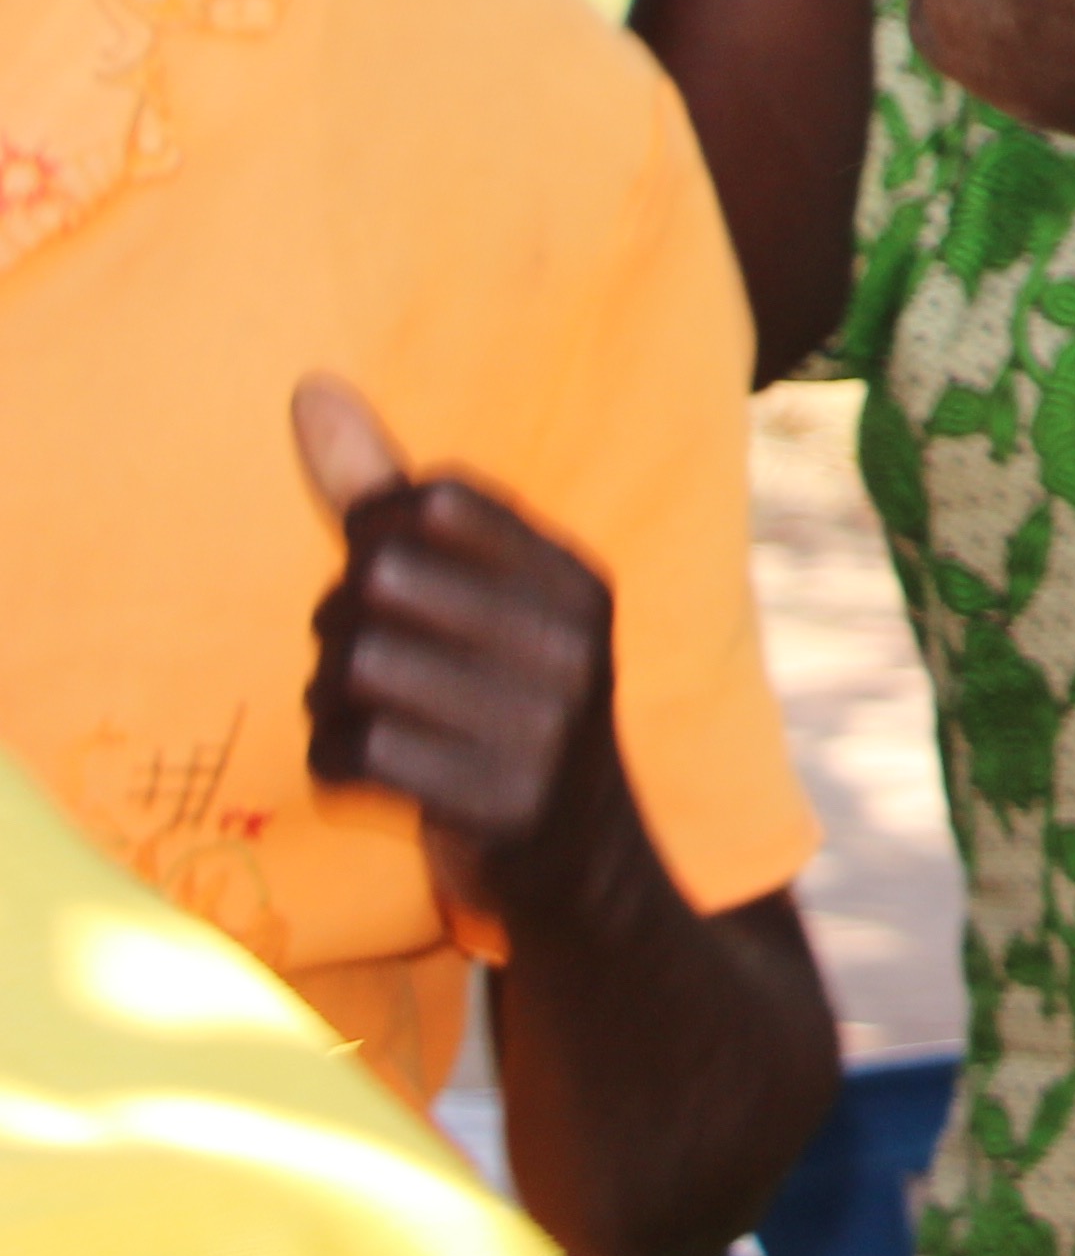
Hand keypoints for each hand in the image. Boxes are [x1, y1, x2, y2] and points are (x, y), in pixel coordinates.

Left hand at [294, 378, 631, 933]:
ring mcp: (539, 726)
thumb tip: (307, 387)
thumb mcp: (477, 597)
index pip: (426, 505)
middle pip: (376, 582)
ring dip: (330, 701)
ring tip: (371, 720)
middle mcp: (571, 642)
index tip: (402, 591)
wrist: (586, 869)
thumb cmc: (505, 703)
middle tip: (376, 667)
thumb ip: (385, 495)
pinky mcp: (493, 803)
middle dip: (342, 626)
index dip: (376, 543)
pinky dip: (335, 764)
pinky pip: (351, 752)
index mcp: (576, 578)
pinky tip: (374, 774)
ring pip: (355, 668)